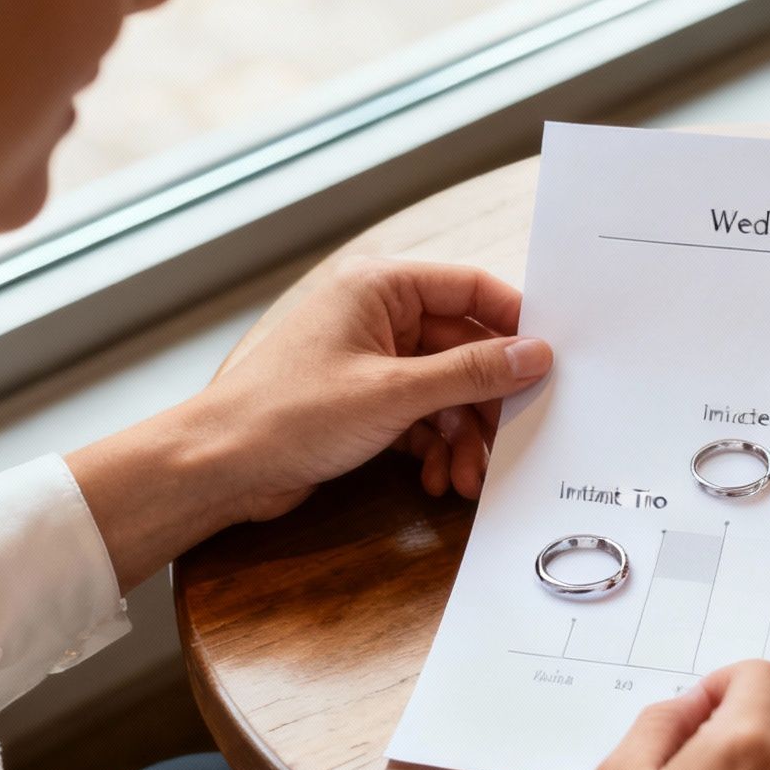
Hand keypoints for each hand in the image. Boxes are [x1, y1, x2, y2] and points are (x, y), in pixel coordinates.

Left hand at [195, 256, 551, 520]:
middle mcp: (377, 316)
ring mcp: (370, 361)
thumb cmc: (287, 414)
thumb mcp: (395, 393)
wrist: (218, 468)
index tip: (551, 363)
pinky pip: (421, 418)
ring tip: (468, 479)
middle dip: (486, 403)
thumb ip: (471, 373)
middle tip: (513, 440)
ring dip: (462, 437)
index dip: (514, 325)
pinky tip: (437, 481)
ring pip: (446, 392)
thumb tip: (536, 355)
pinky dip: (434, 449)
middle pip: (463, 349)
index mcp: (379, 287)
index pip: (470, 289)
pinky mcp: (363, 402)